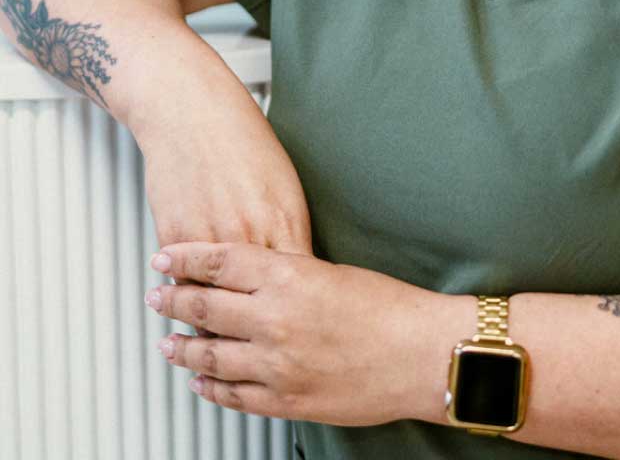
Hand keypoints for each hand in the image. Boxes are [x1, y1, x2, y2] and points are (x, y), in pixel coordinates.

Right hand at [135, 72, 313, 332]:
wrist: (194, 113)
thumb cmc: (242, 144)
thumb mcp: (284, 184)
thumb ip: (289, 228)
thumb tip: (299, 265)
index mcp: (285, 219)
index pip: (299, 284)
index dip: (301, 311)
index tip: (303, 330)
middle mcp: (250, 233)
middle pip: (260, 302)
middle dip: (262, 332)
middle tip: (262, 351)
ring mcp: (211, 237)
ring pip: (218, 304)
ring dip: (220, 327)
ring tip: (223, 348)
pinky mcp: (175, 237)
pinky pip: (185, 285)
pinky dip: (190, 304)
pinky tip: (191, 318)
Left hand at [144, 242, 444, 426]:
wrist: (422, 354)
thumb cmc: (392, 309)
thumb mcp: (334, 272)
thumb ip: (288, 275)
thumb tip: (253, 279)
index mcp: (288, 277)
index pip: (218, 262)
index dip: (184, 259)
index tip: (164, 259)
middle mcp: (273, 320)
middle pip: (204, 307)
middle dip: (173, 301)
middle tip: (157, 297)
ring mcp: (275, 364)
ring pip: (209, 355)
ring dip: (182, 348)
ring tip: (167, 343)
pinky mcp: (284, 400)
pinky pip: (231, 395)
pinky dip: (210, 386)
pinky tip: (201, 380)